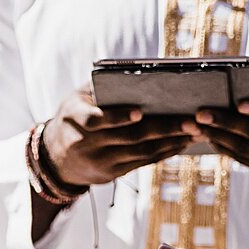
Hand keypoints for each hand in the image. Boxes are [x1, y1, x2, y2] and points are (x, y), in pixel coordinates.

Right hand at [41, 85, 199, 188]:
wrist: (55, 158)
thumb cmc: (72, 116)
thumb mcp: (75, 99)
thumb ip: (99, 88)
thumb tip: (133, 75)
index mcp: (73, 118)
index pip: (93, 120)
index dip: (116, 117)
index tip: (139, 112)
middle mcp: (85, 143)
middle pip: (129, 137)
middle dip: (162, 129)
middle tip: (189, 121)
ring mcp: (99, 162)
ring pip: (140, 153)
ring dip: (170, 142)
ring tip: (194, 132)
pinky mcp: (111, 174)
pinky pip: (142, 163)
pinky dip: (163, 153)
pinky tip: (181, 143)